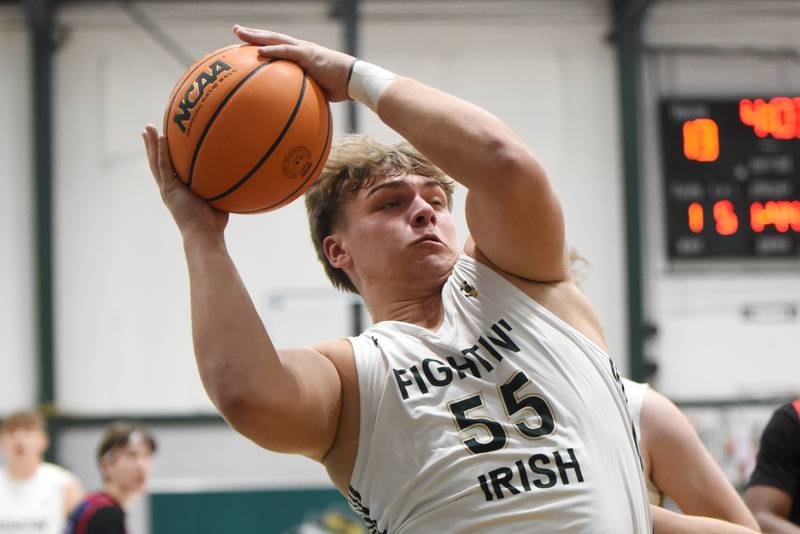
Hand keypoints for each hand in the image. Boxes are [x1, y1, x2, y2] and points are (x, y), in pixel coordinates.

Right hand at [142, 124, 227, 238]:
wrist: (204, 234)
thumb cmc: (213, 223)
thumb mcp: (217, 199)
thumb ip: (221, 186)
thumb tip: (239, 174)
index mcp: (177, 191)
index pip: (168, 169)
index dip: (164, 155)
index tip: (163, 140)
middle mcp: (169, 188)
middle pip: (156, 162)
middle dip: (152, 146)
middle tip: (148, 130)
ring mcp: (168, 189)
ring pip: (155, 162)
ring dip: (152, 144)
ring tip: (147, 128)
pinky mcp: (170, 190)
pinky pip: (165, 167)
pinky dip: (163, 152)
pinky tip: (162, 137)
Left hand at [233, 25, 353, 101]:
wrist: (355, 80)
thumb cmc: (340, 88)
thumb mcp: (319, 92)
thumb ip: (305, 97)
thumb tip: (294, 113)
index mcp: (302, 56)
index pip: (278, 46)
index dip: (263, 43)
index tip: (247, 43)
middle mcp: (300, 49)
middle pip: (272, 38)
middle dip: (253, 34)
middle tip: (236, 30)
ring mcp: (304, 50)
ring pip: (275, 38)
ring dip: (256, 36)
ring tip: (239, 32)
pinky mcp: (308, 54)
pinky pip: (286, 51)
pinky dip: (272, 50)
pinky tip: (258, 51)